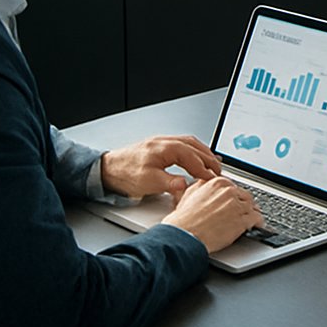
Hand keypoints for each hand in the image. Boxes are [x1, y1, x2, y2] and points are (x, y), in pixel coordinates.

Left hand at [101, 135, 221, 197]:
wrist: (106, 169)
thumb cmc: (124, 174)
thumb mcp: (148, 182)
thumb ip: (169, 183)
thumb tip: (186, 184)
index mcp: (165, 148)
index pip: (193, 158)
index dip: (205, 169)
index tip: (213, 180)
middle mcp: (166, 142)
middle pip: (195, 147)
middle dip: (209, 159)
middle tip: (219, 172)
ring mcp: (162, 142)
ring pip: (190, 143)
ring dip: (203, 153)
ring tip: (212, 163)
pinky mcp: (159, 146)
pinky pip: (183, 144)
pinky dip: (194, 150)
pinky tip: (195, 157)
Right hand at [160, 176, 263, 253]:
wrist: (183, 236)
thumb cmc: (183, 221)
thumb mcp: (188, 194)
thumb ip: (202, 186)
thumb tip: (206, 183)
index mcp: (218, 184)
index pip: (234, 187)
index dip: (235, 197)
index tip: (236, 202)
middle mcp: (229, 192)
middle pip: (245, 197)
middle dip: (244, 205)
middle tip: (243, 212)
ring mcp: (237, 206)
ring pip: (252, 207)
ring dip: (251, 214)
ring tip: (250, 220)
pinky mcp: (242, 221)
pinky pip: (256, 219)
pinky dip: (257, 223)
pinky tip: (255, 226)